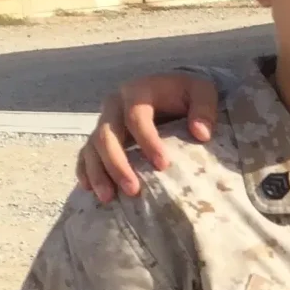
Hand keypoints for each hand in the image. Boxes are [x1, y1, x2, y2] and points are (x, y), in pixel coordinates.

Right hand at [76, 73, 218, 203]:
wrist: (172, 92)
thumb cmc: (186, 94)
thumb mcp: (202, 91)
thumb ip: (204, 108)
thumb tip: (200, 133)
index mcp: (137, 93)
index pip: (135, 117)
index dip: (147, 141)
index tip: (163, 165)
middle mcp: (114, 106)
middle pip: (106, 135)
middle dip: (117, 164)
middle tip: (133, 190)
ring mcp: (104, 122)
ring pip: (92, 147)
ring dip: (98, 173)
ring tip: (109, 198)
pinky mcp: (99, 138)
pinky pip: (85, 154)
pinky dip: (86, 171)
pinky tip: (91, 190)